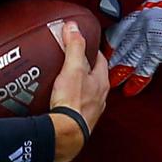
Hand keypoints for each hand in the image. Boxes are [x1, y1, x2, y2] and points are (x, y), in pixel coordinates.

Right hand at [49, 21, 108, 161]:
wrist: (66, 134)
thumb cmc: (72, 103)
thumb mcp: (73, 68)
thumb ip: (74, 47)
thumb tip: (73, 27)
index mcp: (101, 81)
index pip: (100, 60)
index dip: (92, 50)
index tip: (85, 44)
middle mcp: (100, 97)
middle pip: (94, 77)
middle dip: (85, 69)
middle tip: (72, 62)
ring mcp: (91, 110)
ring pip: (87, 93)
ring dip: (78, 86)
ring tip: (64, 82)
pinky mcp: (79, 121)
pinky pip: (77, 107)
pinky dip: (70, 102)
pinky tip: (60, 102)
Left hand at [106, 0, 161, 94]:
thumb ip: (150, 9)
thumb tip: (144, 15)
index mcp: (142, 10)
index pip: (119, 29)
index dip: (111, 42)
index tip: (106, 50)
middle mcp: (142, 24)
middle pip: (122, 45)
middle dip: (112, 59)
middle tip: (102, 70)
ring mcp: (151, 38)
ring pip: (130, 58)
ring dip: (120, 71)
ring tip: (112, 82)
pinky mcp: (161, 50)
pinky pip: (146, 68)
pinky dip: (138, 80)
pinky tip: (130, 89)